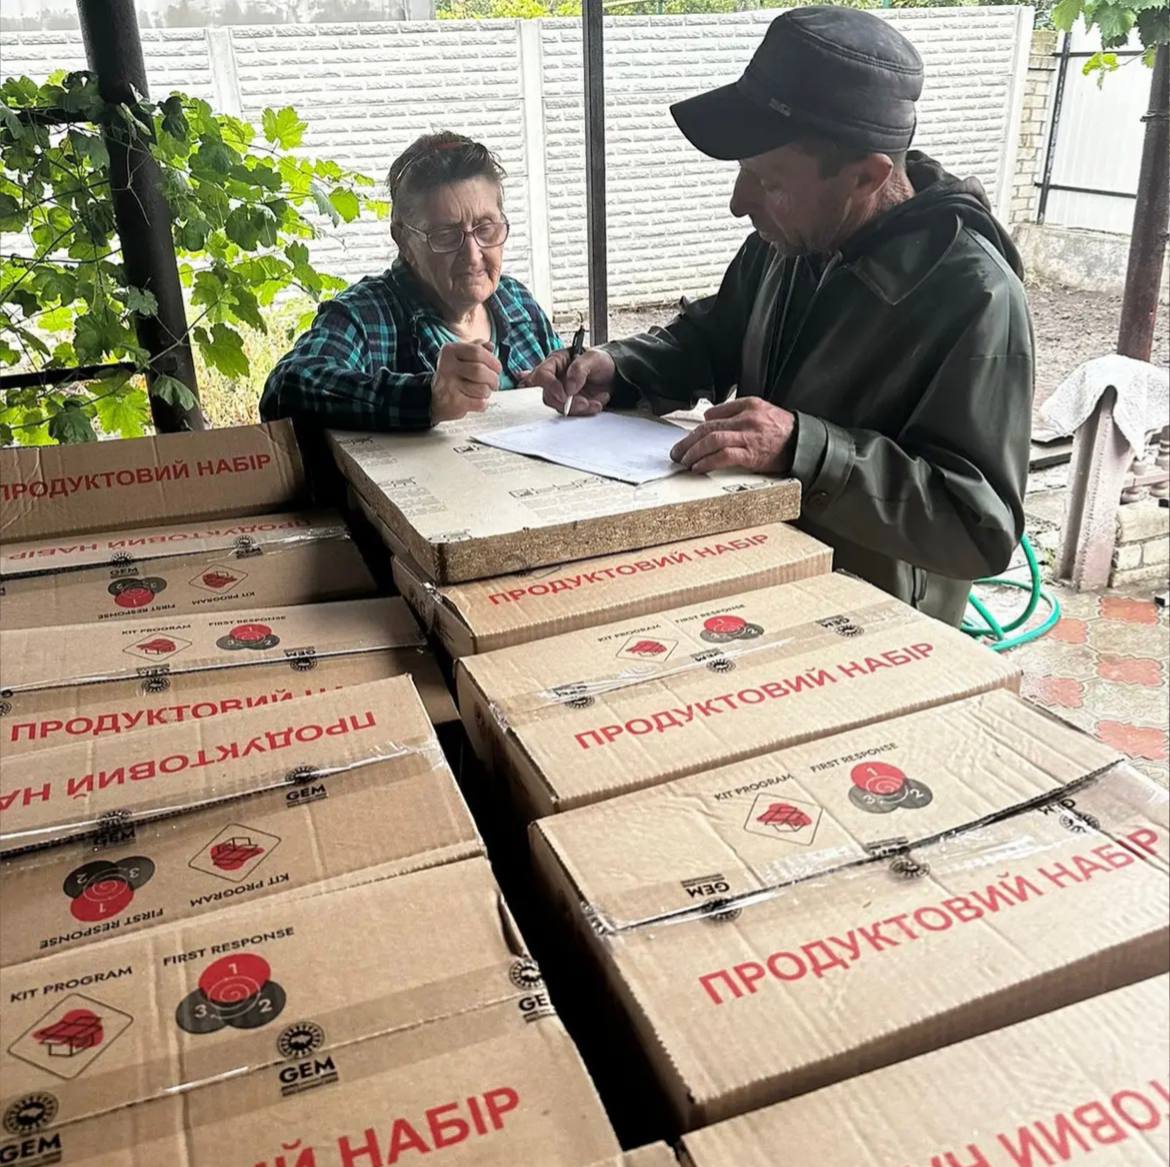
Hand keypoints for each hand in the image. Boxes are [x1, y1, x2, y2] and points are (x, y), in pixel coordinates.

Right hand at [431, 342, 500, 422]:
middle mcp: (446, 367)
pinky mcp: (454, 403)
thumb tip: (491, 346)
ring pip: (482, 388)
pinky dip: (483, 404)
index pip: (478, 352)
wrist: (435, 400)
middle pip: (480, 370)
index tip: (497, 369)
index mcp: (450, 351)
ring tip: (482, 392)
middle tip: (494, 384)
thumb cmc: (453, 376)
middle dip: (493, 379)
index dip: (493, 361)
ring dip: (487, 392)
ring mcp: (449, 386)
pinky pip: (480, 403)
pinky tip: (476, 401)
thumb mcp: (461, 357)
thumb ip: (476, 348)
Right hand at [527, 347, 615, 415]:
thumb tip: (569, 387)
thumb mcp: (594, 358)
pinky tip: (597, 403)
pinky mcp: (570, 403)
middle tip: (585, 402)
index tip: (564, 396)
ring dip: (580, 409)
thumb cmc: (601, 361)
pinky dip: (586, 411)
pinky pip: (573, 413)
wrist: (613, 374)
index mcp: (556, 361)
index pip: (542, 374)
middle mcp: (555, 378)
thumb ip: (580, 368)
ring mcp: (562, 392)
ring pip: (560, 407)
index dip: (550, 386)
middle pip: (549, 396)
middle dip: (568, 403)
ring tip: (597, 402)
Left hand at [670, 397, 795, 473]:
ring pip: (712, 441)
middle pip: (708, 428)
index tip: (687, 440)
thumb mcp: (761, 410)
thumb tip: (708, 417)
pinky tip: (698, 467)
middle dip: (688, 441)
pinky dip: (707, 462)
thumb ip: (734, 410)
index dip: (696, 429)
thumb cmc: (782, 430)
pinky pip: (723, 456)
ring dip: (693, 452)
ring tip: (684, 460)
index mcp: (747, 406)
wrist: (804, 443)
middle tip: (677, 452)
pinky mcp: (751, 455)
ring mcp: (748, 437)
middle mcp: (746, 419)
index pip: (714, 415)